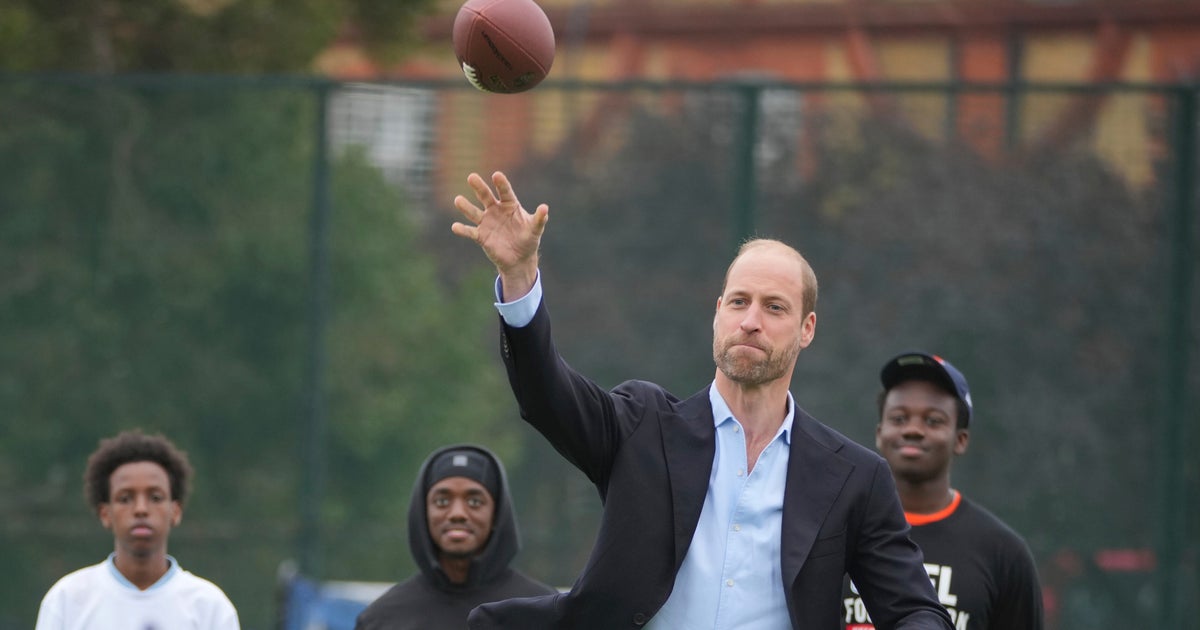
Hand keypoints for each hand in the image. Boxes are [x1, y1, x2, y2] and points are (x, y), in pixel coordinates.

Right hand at [451, 171, 547, 299]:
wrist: (519, 258)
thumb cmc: (528, 239)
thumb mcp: (535, 229)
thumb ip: (540, 219)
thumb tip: (545, 208)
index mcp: (509, 205)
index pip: (505, 192)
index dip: (501, 184)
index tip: (496, 175)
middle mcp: (496, 210)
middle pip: (486, 197)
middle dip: (479, 187)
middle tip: (472, 177)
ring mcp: (487, 222)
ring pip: (474, 212)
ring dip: (466, 207)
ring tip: (458, 200)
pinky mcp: (481, 236)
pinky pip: (470, 232)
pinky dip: (463, 230)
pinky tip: (455, 227)